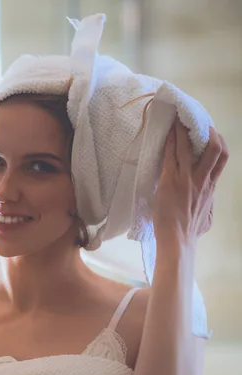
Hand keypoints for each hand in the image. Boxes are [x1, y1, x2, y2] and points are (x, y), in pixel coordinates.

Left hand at [153, 120, 228, 244]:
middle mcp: (202, 179)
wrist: (177, 240)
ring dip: (183, 131)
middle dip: (208, 132)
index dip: (219, 143)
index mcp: (211, 187)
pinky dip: (169, 143)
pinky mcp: (169, 181)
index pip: (222, 158)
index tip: (212, 135)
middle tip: (197, 123)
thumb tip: (209, 202)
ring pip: (189, 147)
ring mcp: (186, 179)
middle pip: (214, 148)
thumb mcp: (208, 217)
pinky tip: (166, 134)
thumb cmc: (190, 233)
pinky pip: (170, 156)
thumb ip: (209, 205)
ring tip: (178, 120)